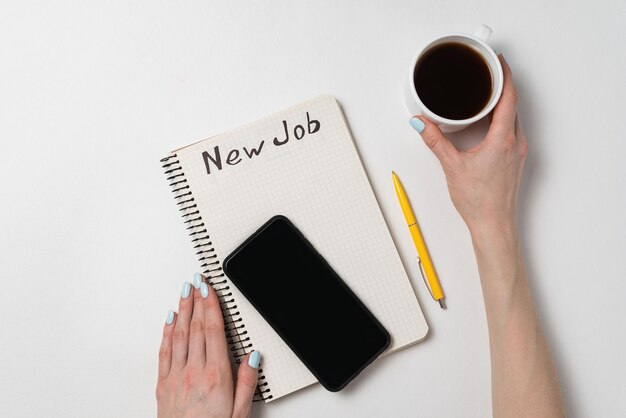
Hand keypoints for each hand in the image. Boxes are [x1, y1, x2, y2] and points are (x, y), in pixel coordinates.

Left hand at [157, 274, 260, 417]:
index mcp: (216, 375)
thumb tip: (252, 355)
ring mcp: (176, 376)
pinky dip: (167, 332)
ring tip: (184, 292)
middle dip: (197, 300)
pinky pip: (164, 351)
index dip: (211, 305)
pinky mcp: (163, 385)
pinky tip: (170, 320)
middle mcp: (194, 371)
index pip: (213, 330)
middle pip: (196, 326)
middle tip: (197, 281)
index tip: (210, 288)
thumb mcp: (241, 411)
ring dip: (182, 310)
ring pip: (179, 334)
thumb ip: (248, 381)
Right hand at [411, 55, 527, 234]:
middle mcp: (515, 142)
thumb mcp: (452, 166)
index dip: (505, 75)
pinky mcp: (515, 160)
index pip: (509, 97)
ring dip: (502, 103)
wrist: (494, 225)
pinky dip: (502, 119)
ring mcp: (518, 152)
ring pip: (513, 117)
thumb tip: (421, 122)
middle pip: (513, 104)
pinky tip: (488, 122)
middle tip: (486, 72)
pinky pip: (511, 130)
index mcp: (503, 139)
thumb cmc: (479, 201)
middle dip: (501, 85)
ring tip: (485, 93)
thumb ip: (435, 140)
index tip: (497, 61)